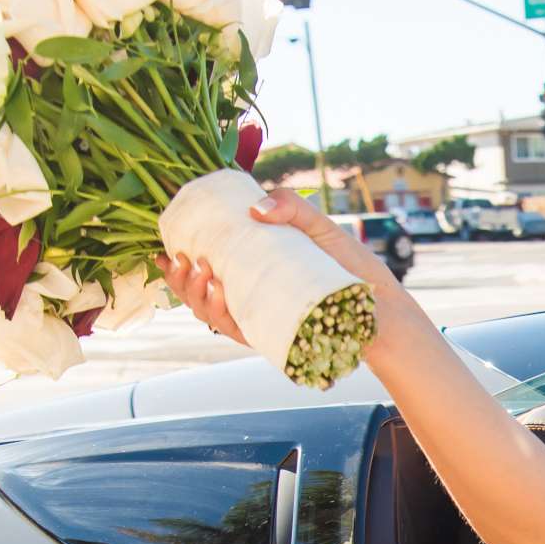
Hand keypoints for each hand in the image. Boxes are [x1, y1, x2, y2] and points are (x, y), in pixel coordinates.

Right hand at [158, 188, 390, 346]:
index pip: (203, 272)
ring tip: (204, 273)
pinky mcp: (274, 338)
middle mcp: (250, 299)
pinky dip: (224, 316)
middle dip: (181, 282)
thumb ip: (289, 206)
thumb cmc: (349, 266)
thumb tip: (255, 209)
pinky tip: (221, 297)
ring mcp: (260, 319)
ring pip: (212, 316)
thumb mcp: (317, 226)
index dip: (176, 267)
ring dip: (197, 297)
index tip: (163, 252)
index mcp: (250, 272)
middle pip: (199, 297)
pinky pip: (239, 332)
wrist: (381, 307)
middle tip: (186, 261)